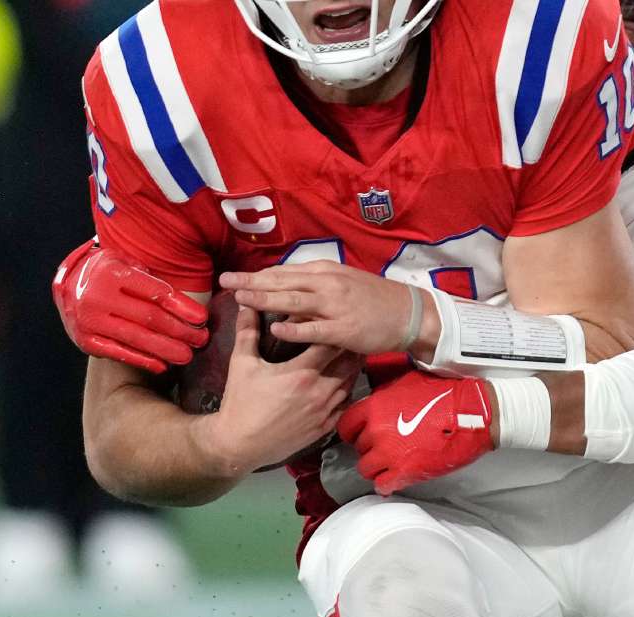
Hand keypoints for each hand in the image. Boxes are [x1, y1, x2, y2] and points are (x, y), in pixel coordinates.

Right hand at [52, 239, 209, 373]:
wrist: (68, 282)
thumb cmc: (110, 272)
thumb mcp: (128, 263)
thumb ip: (154, 280)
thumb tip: (193, 307)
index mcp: (112, 273)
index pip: (155, 293)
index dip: (182, 307)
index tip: (202, 319)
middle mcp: (97, 296)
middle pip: (149, 318)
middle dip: (180, 330)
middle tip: (201, 339)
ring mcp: (89, 320)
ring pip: (136, 338)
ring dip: (166, 349)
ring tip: (188, 355)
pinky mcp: (85, 340)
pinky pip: (119, 353)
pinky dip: (143, 360)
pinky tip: (163, 366)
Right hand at [194, 306, 360, 475]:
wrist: (240, 444)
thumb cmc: (241, 402)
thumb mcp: (241, 364)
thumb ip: (247, 332)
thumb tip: (246, 304)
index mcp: (302, 373)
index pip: (330, 343)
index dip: (334, 330)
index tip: (334, 320)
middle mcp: (320, 392)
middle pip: (348, 363)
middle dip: (349, 347)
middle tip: (350, 333)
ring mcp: (325, 411)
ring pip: (350, 383)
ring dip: (351, 368)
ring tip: (351, 354)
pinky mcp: (325, 427)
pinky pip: (345, 405)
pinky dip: (347, 391)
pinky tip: (343, 383)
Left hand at [219, 261, 436, 355]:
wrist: (408, 313)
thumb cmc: (375, 300)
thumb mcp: (344, 284)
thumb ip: (316, 287)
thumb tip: (289, 292)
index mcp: (326, 272)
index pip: (284, 271)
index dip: (258, 275)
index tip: (235, 277)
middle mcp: (328, 284)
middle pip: (282, 281)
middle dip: (251, 282)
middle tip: (225, 281)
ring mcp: (336, 306)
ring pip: (294, 300)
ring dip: (265, 299)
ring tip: (241, 299)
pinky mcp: (343, 329)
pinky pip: (314, 329)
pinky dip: (294, 328)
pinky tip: (275, 327)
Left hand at [337, 370, 493, 494]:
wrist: (473, 413)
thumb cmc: (444, 394)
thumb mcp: (407, 381)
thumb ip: (384, 393)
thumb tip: (374, 400)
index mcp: (374, 407)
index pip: (345, 426)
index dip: (353, 431)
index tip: (361, 434)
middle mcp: (376, 431)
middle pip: (358, 447)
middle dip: (370, 447)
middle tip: (386, 444)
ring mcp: (389, 454)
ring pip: (366, 468)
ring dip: (377, 466)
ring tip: (392, 461)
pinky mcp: (405, 472)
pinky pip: (382, 485)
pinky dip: (387, 483)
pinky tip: (395, 477)